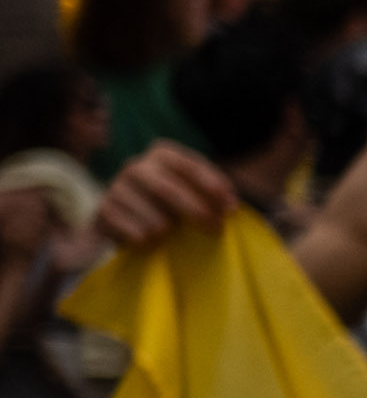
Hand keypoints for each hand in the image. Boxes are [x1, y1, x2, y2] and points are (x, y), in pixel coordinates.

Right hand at [94, 143, 241, 248]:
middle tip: (215, 228)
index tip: (232, 207)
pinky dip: (148, 241)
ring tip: (170, 234)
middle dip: (194, 210)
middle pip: (166, 188)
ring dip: (167, 229)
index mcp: (162, 154)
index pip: (188, 165)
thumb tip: (231, 207)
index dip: (211, 185)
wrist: (127, 223)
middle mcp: (136, 166)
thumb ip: (213, 195)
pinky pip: (134, 231)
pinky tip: (150, 242)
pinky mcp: (104, 211)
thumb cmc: (172, 205)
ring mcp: (116, 187)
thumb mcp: (193, 193)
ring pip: (149, 213)